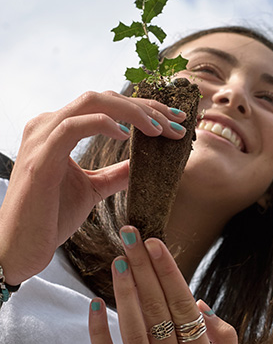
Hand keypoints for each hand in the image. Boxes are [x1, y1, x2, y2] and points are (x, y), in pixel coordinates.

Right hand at [0, 91, 186, 284]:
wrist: (22, 246)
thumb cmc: (51, 216)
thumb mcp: (92, 190)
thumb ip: (114, 174)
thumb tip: (141, 165)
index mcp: (59, 129)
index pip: (106, 104)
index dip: (144, 108)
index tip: (176, 122)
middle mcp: (48, 126)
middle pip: (104, 97)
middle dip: (146, 106)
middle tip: (177, 123)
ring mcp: (42, 138)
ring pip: (92, 102)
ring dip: (133, 112)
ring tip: (160, 129)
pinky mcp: (41, 158)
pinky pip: (73, 126)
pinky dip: (103, 123)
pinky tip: (127, 135)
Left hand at [89, 226, 239, 343]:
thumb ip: (226, 343)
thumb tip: (203, 306)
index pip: (184, 308)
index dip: (170, 274)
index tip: (158, 246)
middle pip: (157, 309)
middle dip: (145, 269)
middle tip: (133, 237)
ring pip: (134, 328)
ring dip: (125, 291)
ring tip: (119, 260)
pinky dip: (99, 333)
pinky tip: (95, 305)